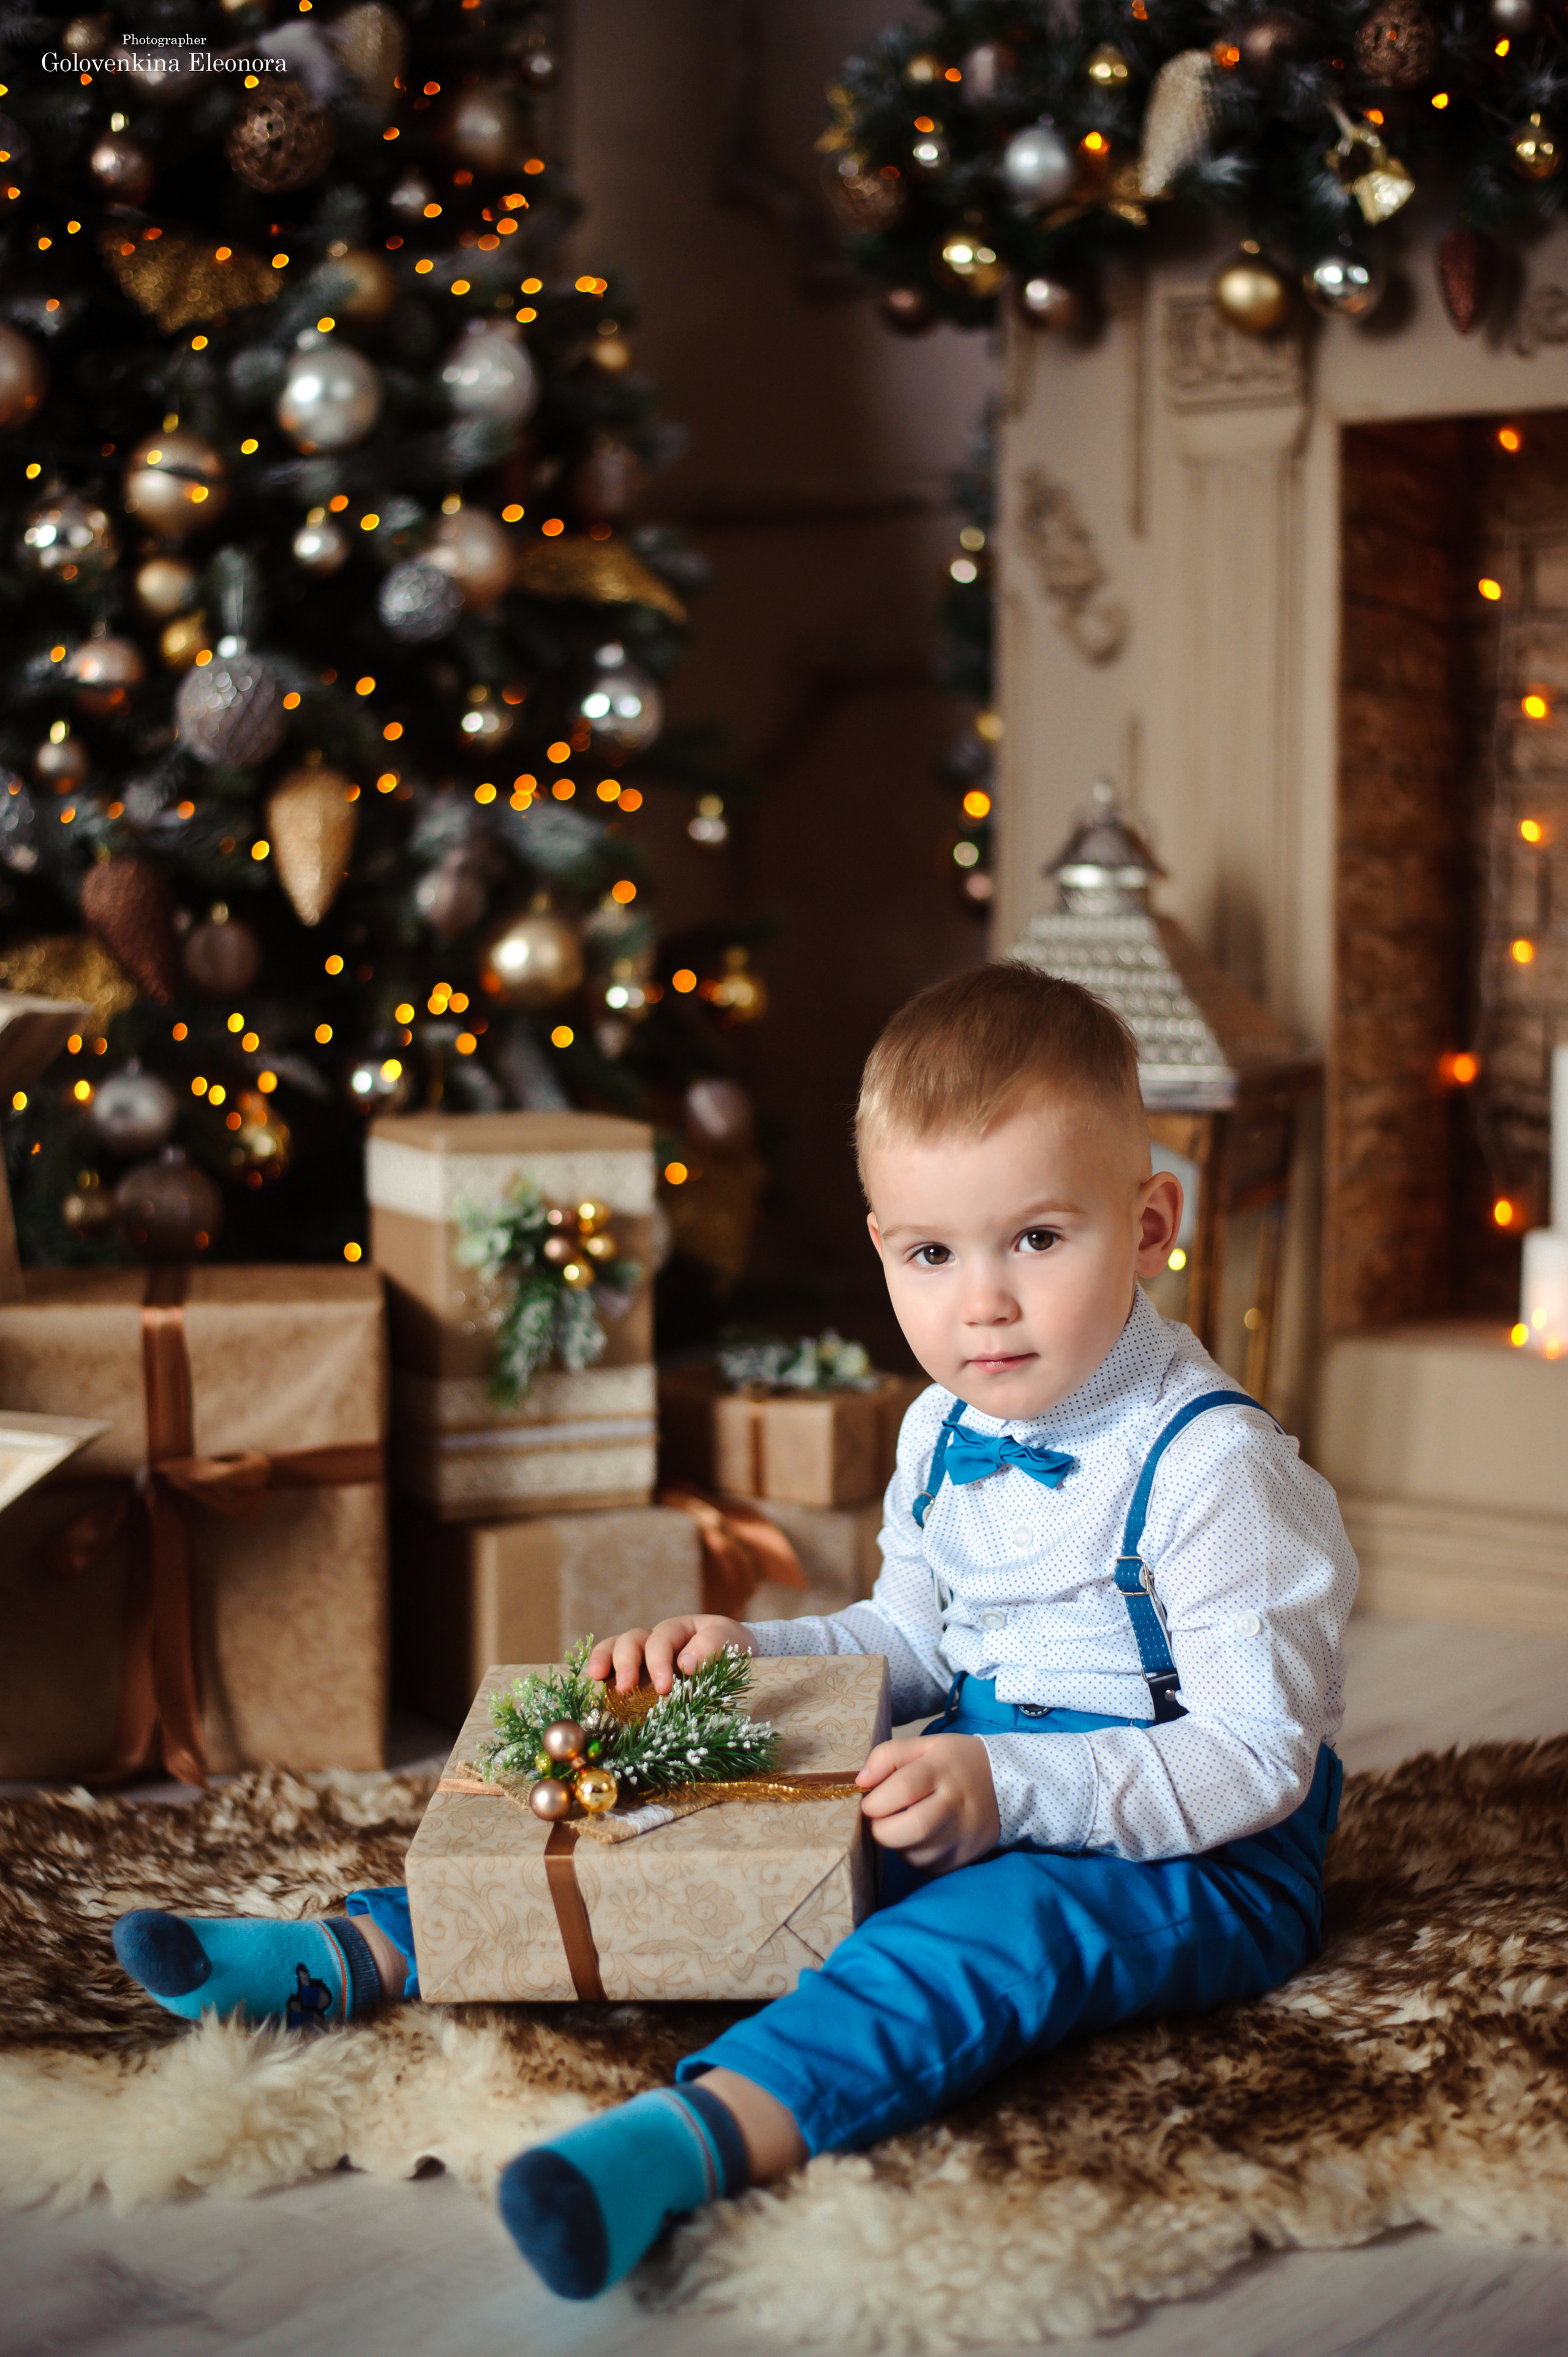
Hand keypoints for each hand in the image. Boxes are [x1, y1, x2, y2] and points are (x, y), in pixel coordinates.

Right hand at [585, 1615, 755, 1695]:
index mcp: (679, 1628)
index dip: (659, 1661)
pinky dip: (600, 1670)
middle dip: (627, 1663)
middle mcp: (656, 1638)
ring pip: (616, 1647)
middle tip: (627, 1688)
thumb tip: (685, 1663)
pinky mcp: (638, 1674)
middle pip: (632, 1640)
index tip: (663, 1687)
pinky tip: (592, 1686)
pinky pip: (612, 1666)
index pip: (662, 1639)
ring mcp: (643, 1656)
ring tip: (596, 1679)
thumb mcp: (730, 1640)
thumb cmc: (733, 1648)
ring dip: (605, 1661)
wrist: (738, 1658)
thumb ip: (712, 1647)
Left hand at [855, 1733, 999, 1874]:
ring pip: (916, 1853)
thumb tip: (861, 1781)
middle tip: (879, 1819)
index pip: (904, 1788)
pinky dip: (914, 1855)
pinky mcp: (965, 1858)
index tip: (868, 1802)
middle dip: (882, 1829)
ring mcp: (963, 1836)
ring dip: (897, 1844)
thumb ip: (889, 1755)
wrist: (1008, 1785)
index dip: (876, 1800)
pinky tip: (920, 1838)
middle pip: (912, 1828)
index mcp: (943, 1770)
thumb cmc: (958, 1763)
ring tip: (901, 1825)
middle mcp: (956, 1805)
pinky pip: (928, 1866)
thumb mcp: (926, 1745)